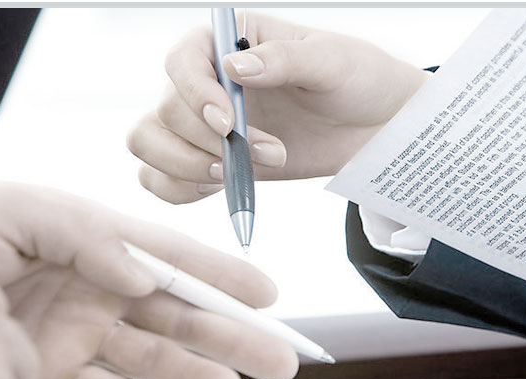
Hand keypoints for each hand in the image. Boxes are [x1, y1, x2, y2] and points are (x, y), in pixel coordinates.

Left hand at [0, 182, 297, 378]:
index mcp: (97, 244)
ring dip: (194, 376)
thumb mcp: (22, 207)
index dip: (222, 278)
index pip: (172, 261)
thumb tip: (140, 275)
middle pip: (177, 317)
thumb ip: (88, 235)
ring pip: (150, 360)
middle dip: (230, 336)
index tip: (269, 296)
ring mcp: (76, 335)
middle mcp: (97, 290)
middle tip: (281, 356)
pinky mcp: (50, 374)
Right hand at [127, 13, 427, 203]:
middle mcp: (204, 81)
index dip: (196, 94)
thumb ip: (285, 59)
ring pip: (149, 143)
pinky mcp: (208, 160)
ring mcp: (201, 124)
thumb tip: (234, 67)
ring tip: (237, 175)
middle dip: (209, 142)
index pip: (182, 61)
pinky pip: (161, 178)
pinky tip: (222, 188)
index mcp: (227, 41)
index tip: (229, 124)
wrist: (375, 126)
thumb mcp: (332, 61)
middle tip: (269, 154)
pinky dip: (178, 189)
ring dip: (186, 167)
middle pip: (165, 111)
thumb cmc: (358, 79)